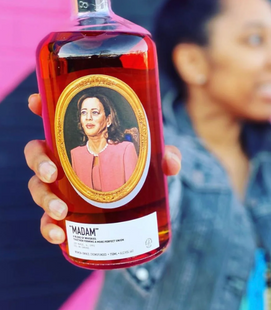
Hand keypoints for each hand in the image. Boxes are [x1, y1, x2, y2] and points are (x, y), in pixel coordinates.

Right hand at [25, 94, 181, 244]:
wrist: (139, 199)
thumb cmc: (138, 166)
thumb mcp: (152, 157)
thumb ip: (164, 155)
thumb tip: (170, 163)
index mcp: (80, 137)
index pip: (54, 117)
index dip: (39, 106)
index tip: (35, 102)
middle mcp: (64, 158)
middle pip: (37, 153)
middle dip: (38, 161)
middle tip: (51, 173)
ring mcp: (61, 185)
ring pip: (38, 186)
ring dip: (44, 198)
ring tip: (61, 211)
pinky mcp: (65, 210)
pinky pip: (47, 218)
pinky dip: (48, 227)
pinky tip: (60, 235)